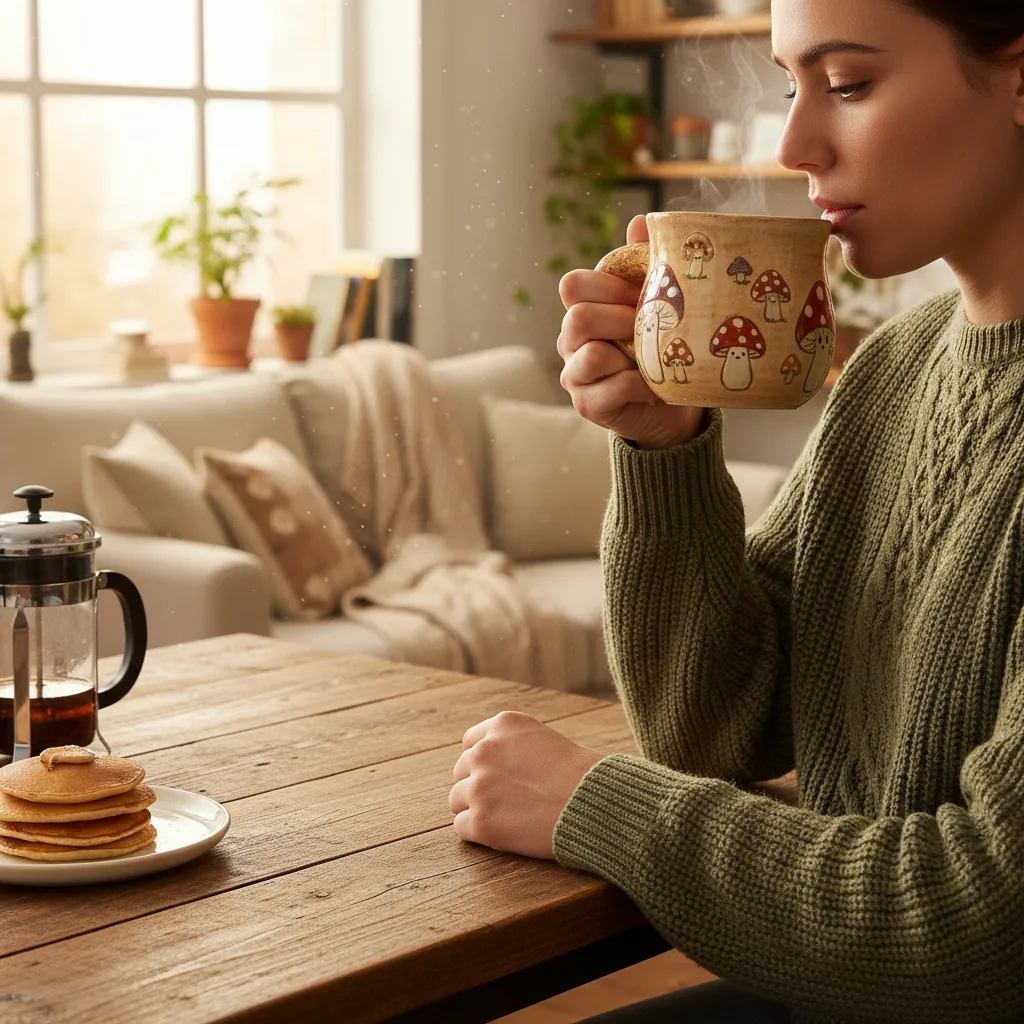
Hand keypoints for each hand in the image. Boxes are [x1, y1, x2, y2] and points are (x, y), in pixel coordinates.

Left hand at [449, 711, 605, 859]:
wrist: (595, 804)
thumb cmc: (581, 776)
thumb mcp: (542, 738)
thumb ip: (511, 744)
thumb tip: (484, 762)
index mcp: (502, 725)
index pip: (470, 743)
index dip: (483, 763)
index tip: (499, 777)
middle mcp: (485, 751)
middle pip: (461, 772)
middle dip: (478, 786)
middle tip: (505, 801)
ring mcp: (480, 786)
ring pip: (457, 800)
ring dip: (476, 810)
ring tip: (507, 818)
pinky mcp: (481, 821)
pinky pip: (462, 828)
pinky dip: (479, 834)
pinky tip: (504, 833)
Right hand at [557, 214, 706, 450]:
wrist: (670, 407)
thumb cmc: (657, 351)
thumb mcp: (655, 304)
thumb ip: (643, 264)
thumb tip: (639, 222)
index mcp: (582, 311)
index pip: (573, 285)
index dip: (609, 286)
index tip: (642, 295)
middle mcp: (570, 342)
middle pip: (578, 317)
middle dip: (622, 319)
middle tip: (650, 328)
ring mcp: (575, 376)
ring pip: (592, 354)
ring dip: (630, 354)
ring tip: (650, 360)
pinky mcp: (588, 405)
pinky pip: (614, 387)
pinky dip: (641, 385)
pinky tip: (654, 388)